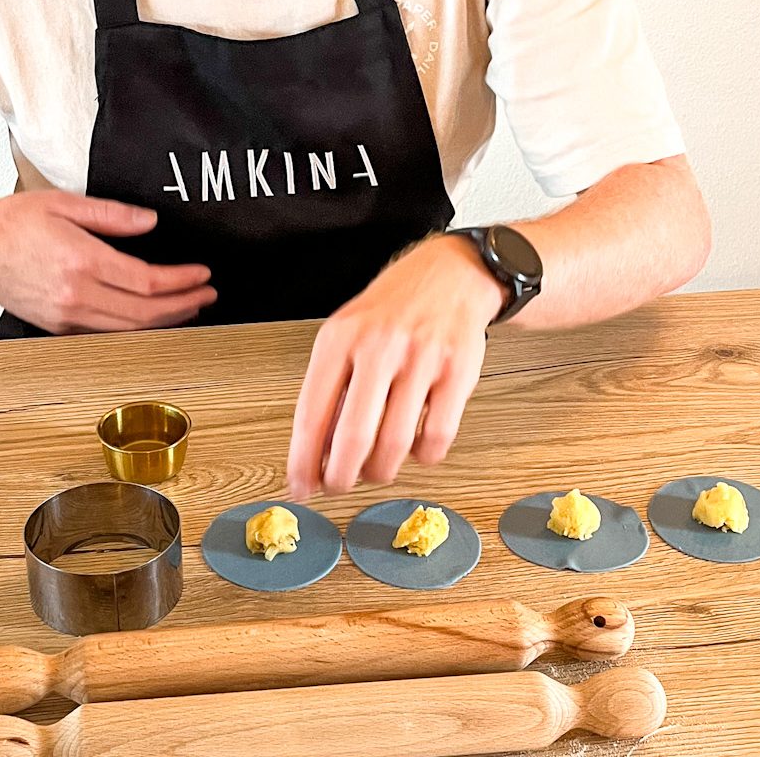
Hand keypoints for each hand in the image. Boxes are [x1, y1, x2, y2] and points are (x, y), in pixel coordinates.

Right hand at [0, 191, 215, 332]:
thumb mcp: (64, 203)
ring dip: (165, 321)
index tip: (202, 275)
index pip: (146, 280)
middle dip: (183, 304)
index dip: (181, 281)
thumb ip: (111, 214)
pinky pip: (105, 335)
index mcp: (81, 261)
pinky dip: (135, 330)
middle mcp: (75, 294)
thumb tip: (150, 222)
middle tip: (207, 294)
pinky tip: (151, 320)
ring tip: (189, 307)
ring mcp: (65, 315)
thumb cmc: (11, 221)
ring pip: (128, 330)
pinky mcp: (57, 326)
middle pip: (144, 312)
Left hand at [285, 234, 504, 497]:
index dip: (303, 460)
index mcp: (340, 338)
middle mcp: (379, 346)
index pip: (312, 413)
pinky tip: (415, 448)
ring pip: (395, 443)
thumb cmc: (391, 311)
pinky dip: (423, 456)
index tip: (301, 486)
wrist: (450, 274)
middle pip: (353, 436)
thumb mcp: (347, 333)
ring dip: (381, 471)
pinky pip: (437, 436)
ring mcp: (422, 359)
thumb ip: (330, 386)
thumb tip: (316, 452)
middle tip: (338, 486)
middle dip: (340, 476)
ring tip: (375, 470)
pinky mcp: (458, 372)